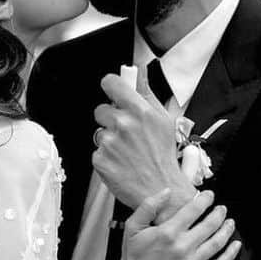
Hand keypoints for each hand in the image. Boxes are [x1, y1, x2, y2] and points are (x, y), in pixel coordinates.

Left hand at [93, 72, 192, 211]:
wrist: (161, 190)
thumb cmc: (164, 156)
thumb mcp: (163, 119)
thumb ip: (147, 92)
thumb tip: (140, 69)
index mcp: (139, 110)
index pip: (111, 83)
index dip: (111, 87)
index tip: (114, 92)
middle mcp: (123, 124)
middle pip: (101, 109)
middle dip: (111, 119)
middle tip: (126, 133)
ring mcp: (110, 143)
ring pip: (99, 132)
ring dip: (110, 140)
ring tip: (126, 152)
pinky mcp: (100, 160)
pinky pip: (97, 151)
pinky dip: (107, 157)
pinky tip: (121, 163)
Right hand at [116, 188, 240, 259]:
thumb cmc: (134, 256)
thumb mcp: (132, 227)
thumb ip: (148, 206)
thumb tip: (167, 191)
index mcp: (168, 232)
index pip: (193, 210)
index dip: (205, 200)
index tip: (210, 195)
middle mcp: (182, 247)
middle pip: (210, 225)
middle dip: (219, 213)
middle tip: (222, 209)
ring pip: (217, 243)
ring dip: (227, 230)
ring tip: (230, 223)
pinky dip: (230, 255)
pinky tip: (236, 245)